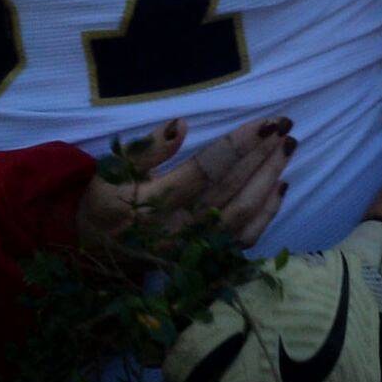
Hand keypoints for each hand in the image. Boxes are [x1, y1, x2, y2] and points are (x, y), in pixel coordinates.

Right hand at [78, 114, 293, 259]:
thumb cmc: (107, 201)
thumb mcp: (113, 169)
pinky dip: (267, 213)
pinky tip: (280, 185)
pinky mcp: (204, 260)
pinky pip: (244, 238)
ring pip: (242, 213)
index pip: (205, 169)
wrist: (96, 250)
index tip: (267, 122)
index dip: (240, 145)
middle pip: (230, 189)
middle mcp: (177, 229)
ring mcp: (194, 248)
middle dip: (262, 155)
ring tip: (286, 149)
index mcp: (152, 203)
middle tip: (286, 126)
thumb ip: (147, 149)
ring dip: (269, 179)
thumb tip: (181, 125)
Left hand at [168, 216, 381, 381]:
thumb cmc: (312, 283)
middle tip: (241, 373)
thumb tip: (174, 335)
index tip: (186, 369)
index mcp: (245, 324)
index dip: (179, 369)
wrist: (380, 290)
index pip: (185, 364)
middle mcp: (267, 362)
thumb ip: (220, 309)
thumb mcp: (262, 277)